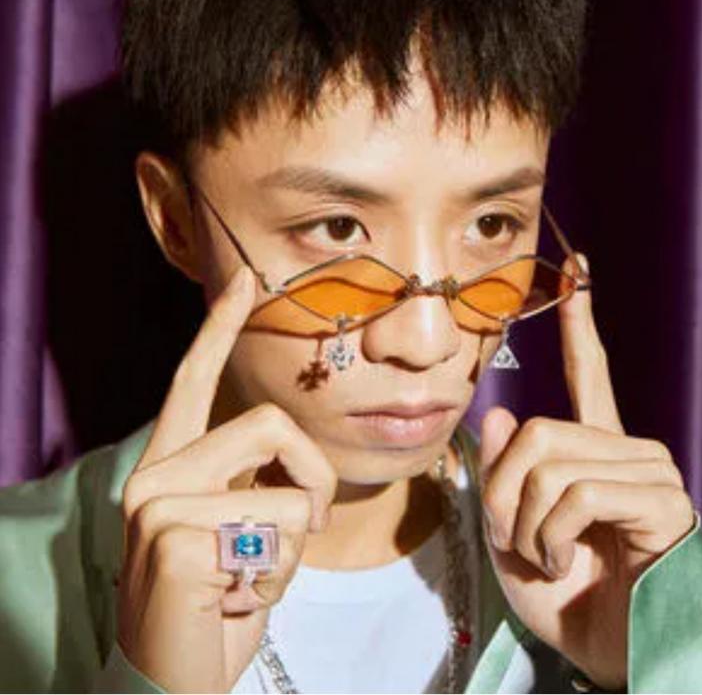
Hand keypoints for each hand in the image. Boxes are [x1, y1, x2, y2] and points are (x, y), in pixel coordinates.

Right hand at [117, 264, 336, 692]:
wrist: (175, 683)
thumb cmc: (218, 604)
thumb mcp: (240, 533)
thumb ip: (254, 482)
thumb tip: (293, 451)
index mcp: (171, 465)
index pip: (194, 380)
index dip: (220, 328)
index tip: (246, 281)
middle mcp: (155, 475)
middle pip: (270, 424)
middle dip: (313, 479)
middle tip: (304, 529)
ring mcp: (158, 506)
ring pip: (285, 490)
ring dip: (295, 546)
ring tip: (257, 580)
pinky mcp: (175, 542)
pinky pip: (277, 534)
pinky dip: (281, 576)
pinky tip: (239, 602)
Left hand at [477, 254, 694, 689]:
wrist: (604, 657)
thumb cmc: (560, 598)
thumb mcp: (510, 534)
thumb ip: (504, 475)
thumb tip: (501, 415)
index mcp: (593, 453)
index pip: (588, 377)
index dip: (580, 329)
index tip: (578, 275)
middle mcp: (628, 451)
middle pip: (536, 433)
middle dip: (504, 495)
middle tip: (517, 541)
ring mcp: (651, 474)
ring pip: (549, 463)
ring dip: (525, 524)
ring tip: (547, 558)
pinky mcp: (665, 503)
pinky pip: (577, 493)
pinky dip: (550, 536)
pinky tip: (567, 563)